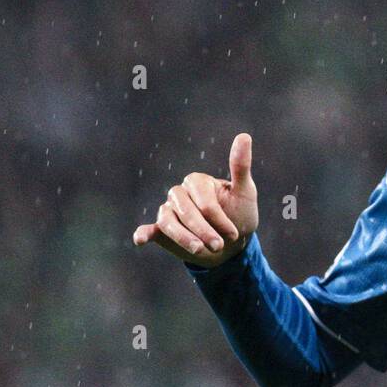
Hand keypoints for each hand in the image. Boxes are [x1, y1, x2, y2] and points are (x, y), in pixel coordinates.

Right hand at [132, 133, 258, 267]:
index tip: (234, 233)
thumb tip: (244, 136)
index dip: (218, 218)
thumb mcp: (245, 191)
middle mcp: (180, 193)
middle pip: (186, 212)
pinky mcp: (162, 230)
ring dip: (183, 238)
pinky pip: (149, 229)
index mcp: (197, 181)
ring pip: (168, 222)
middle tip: (219, 246)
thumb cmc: (239, 214)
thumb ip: (240, 166)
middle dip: (203, 231)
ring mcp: (169, 210)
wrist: (232, 242)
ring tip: (200, 251)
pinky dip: (143, 233)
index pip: (203, 199)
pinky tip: (140, 239)